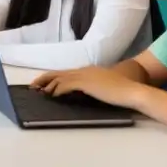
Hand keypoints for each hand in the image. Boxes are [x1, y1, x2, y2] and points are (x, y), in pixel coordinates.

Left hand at [30, 67, 144, 108]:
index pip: (66, 72)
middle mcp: (84, 71)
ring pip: (60, 78)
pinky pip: (67, 85)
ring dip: (48, 85)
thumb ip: (91, 87)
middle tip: (34, 85)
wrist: (132, 90)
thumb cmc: (121, 92)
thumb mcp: (103, 88)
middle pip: (59, 73)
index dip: (53, 77)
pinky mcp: (87, 83)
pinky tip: (53, 95)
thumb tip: (80, 93)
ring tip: (40, 91)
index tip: (43, 83)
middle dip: (45, 78)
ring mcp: (85, 76)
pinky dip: (58, 89)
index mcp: (88, 71)